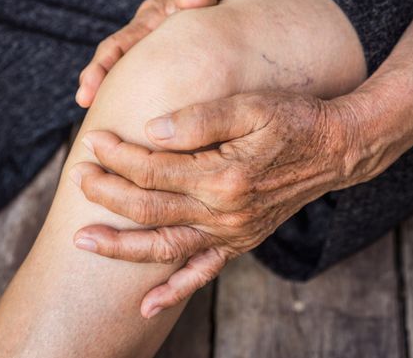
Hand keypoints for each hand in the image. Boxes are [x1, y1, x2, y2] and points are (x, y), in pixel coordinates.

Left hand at [69, 92, 357, 317]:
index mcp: (222, 177)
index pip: (153, 169)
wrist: (335, 149)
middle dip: (106, 194)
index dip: (118, 156)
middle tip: (77, 177)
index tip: (94, 141)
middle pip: (149, 208)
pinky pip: (202, 273)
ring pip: (164, 247)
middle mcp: (224, 213)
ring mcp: (231, 234)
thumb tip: (150, 129)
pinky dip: (173, 291)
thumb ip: (199, 118)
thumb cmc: (292, 121)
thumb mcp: (250, 107)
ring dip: (121, 247)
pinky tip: (147, 306)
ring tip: (82, 241)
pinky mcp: (239, 243)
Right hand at [75, 0, 260, 107]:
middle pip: (116, 60)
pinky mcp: (177, 53)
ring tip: (106, 122)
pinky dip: (143, 93)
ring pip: (133, 70)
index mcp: (154, 15)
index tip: (88, 89)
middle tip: (84, 107)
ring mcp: (162, 42)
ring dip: (117, 92)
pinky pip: (155, 75)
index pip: (119, 43)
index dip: (101, 67)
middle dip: (98, 83)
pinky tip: (144, 117)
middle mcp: (151, 30)